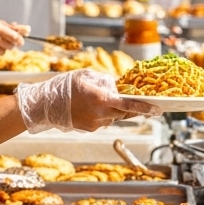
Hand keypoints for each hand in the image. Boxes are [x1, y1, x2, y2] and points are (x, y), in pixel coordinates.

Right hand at [15, 69, 160, 132]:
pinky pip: (103, 120)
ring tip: (101, 99)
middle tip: (140, 103)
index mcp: (103, 99)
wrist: (45, 104)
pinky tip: (92, 106)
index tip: (158, 110)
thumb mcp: (88, 75)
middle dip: (132, 108)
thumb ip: (106, 81)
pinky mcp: (90, 129)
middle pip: (124, 112)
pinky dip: (103, 114)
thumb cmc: (65, 86)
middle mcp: (101, 114)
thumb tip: (117, 87)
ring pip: (114, 117)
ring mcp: (96, 124)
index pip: (130, 106)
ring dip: (114, 109)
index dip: (146, 108)